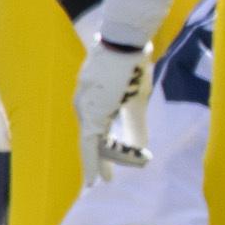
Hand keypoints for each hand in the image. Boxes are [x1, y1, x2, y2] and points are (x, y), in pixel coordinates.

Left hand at [71, 34, 151, 184]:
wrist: (125, 42)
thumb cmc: (132, 65)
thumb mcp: (137, 99)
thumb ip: (136, 124)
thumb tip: (140, 147)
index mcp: (93, 102)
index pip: (96, 134)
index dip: (103, 152)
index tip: (110, 168)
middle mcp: (84, 107)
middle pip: (92, 142)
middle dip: (99, 163)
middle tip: (103, 182)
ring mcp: (85, 109)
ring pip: (94, 145)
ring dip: (109, 162)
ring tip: (118, 175)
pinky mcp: (92, 112)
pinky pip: (94, 144)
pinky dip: (96, 162)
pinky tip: (98, 179)